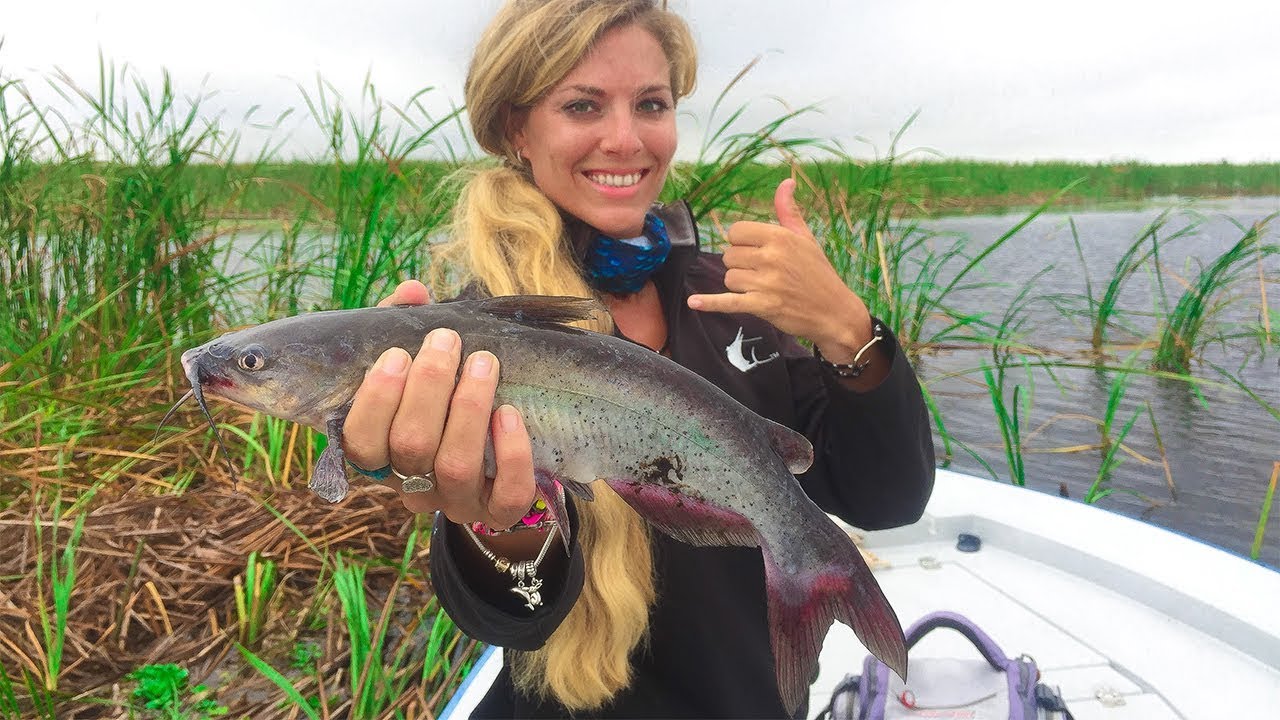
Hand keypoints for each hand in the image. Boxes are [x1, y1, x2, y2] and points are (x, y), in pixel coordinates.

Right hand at [342, 280, 536, 526]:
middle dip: (428, 387)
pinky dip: (511, 454)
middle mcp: (414, 485)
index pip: (359, 442)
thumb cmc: (449, 401)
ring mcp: (457, 501)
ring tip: (484, 362)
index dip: (374, 400)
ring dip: (468, 408)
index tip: (397, 353)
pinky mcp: (501, 513)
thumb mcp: (424, 367)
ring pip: (455, 466)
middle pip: (409, 447)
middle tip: (447, 340)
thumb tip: (412, 291)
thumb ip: (407, 327)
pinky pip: (507, 495)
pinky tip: (509, 414)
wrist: (499, 463)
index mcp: (384, 454)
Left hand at [686, 179, 873, 358]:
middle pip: (729, 256)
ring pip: (729, 278)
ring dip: (740, 284)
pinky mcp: (763, 305)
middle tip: (762, 273)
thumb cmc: (818, 273)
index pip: (736, 232)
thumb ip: (788, 211)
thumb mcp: (806, 238)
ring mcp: (767, 283)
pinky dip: (710, 303)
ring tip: (762, 288)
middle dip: (740, 265)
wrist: (835, 312)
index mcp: (780, 237)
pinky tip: (694, 302)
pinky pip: (728, 302)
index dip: (740, 242)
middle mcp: (772, 257)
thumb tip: (786, 181)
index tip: (754, 251)